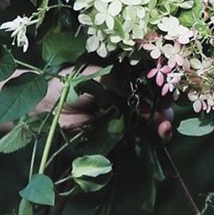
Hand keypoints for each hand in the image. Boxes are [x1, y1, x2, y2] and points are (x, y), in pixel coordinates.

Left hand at [0, 68, 173, 139]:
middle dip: (166, 110)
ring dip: (163, 125)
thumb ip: (124, 83)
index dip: (163, 90)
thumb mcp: (100, 77)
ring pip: (152, 122)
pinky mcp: (117, 134)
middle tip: (165, 118)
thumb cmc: (71, 85)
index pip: (153, 84)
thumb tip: (147, 97)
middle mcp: (129, 97)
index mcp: (125, 78)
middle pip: (157, 104)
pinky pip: (139, 137)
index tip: (167, 96)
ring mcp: (125, 116)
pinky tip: (158, 135)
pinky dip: (152, 138)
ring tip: (163, 128)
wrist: (46, 106)